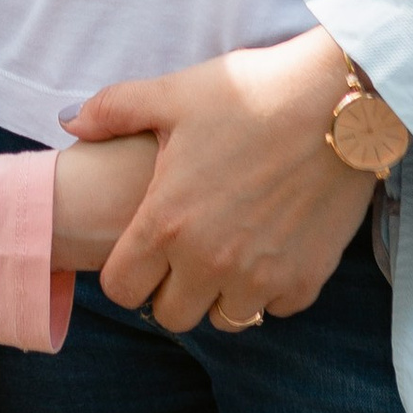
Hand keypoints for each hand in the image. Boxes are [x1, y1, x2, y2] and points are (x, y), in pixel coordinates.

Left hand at [72, 27, 373, 333]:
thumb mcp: (175, 93)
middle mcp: (209, 261)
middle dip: (172, 289)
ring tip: (230, 250)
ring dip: (221, 293)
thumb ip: (114, 110)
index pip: (122, 289)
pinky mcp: (305, 279)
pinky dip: (269, 288)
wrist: (342, 102)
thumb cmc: (253, 92)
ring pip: (224, 320)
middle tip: (187, 251)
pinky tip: (271, 247)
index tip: (143, 249)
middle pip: (170, 316)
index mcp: (167, 222)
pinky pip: (274, 308)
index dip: (127, 271)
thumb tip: (70, 122)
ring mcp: (260, 276)